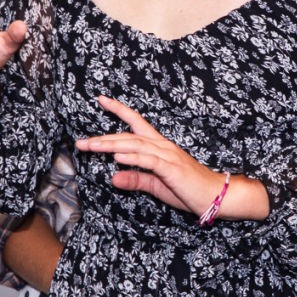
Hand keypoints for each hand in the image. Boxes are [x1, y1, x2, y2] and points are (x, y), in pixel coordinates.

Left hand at [77, 96, 226, 215]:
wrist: (215, 196)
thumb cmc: (188, 190)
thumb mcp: (156, 185)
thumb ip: (135, 179)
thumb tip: (112, 177)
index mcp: (159, 147)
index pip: (136, 123)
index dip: (119, 110)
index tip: (101, 100)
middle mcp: (162, 146)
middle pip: (128, 136)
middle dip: (103, 138)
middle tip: (81, 142)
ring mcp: (168, 156)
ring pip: (134, 145)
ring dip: (111, 145)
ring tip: (91, 147)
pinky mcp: (171, 169)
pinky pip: (148, 160)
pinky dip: (132, 157)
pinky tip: (116, 156)